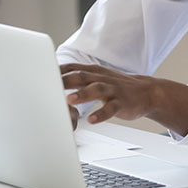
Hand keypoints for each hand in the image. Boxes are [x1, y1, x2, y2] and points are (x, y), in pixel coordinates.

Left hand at [60, 63, 187, 135]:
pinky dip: (101, 114)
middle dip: (66, 81)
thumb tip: (52, 82)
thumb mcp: (97, 78)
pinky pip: (111, 108)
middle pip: (82, 77)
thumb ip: (77, 79)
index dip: (57, 71)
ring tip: (71, 100)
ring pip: (97, 90)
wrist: (148, 92)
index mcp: (94, 73)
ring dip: (83, 94)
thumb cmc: (117, 87)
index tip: (40, 76)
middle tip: (50, 86)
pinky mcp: (122, 103)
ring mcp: (113, 91)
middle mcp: (102, 79)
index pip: (72, 68)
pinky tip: (92, 119)